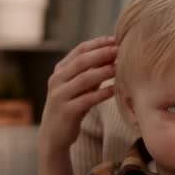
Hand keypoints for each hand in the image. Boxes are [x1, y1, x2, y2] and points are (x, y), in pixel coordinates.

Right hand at [39, 36, 117, 155]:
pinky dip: (102, 93)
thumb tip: (113, 54)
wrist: (54, 136)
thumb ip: (91, 72)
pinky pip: (87, 99)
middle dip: (101, 54)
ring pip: (84, 79)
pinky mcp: (66, 111)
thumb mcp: (80, 87)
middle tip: (119, 50)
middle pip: (81, 62)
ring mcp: (59, 95)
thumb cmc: (72, 107)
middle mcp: (57, 80)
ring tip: (119, 67)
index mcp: (60, 71)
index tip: (115, 39)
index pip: (79, 50)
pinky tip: (115, 89)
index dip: (98, 43)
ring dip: (103, 72)